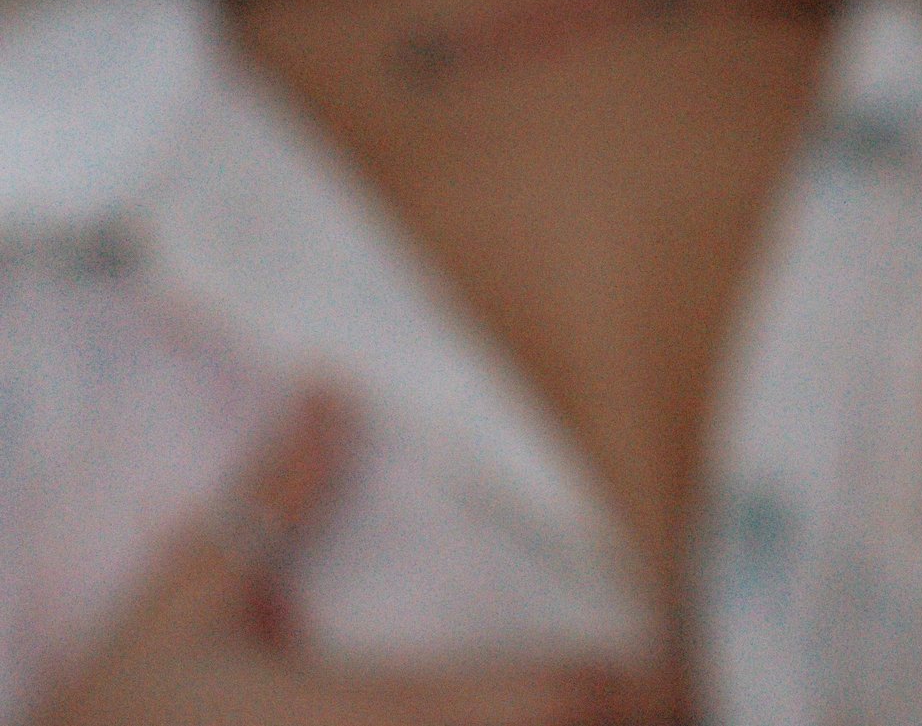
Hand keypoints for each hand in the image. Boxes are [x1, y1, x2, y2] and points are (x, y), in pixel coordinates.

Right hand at [32, 385, 688, 725]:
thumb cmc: (116, 721)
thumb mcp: (183, 603)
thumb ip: (270, 498)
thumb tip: (332, 392)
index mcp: (377, 715)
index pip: (560, 700)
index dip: (621, 674)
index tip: (641, 639)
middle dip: (625, 718)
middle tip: (633, 679)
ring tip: (607, 713)